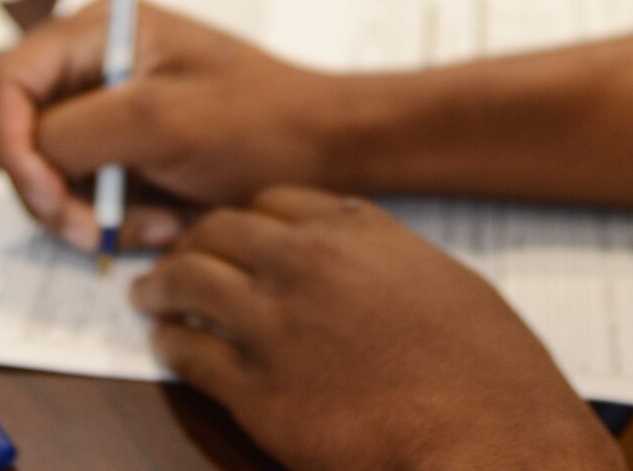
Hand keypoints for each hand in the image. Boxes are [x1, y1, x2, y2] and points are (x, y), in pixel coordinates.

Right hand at [0, 0, 340, 250]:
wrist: (321, 146)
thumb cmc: (256, 120)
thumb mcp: (165, 120)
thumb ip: (82, 131)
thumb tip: (30, 152)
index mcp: (96, 30)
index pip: (6, 82)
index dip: (9, 143)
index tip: (48, 196)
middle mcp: (88, 63)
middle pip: (19, 134)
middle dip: (52, 191)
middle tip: (96, 232)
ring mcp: (103, 108)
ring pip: (49, 174)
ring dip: (90, 212)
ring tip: (156, 226)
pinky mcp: (121, 149)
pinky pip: (87, 192)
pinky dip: (114, 217)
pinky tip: (163, 223)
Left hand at [132, 187, 625, 470]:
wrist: (485, 432)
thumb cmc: (483, 363)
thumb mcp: (442, 279)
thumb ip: (384, 255)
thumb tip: (359, 253)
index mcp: (351, 230)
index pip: (271, 200)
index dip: (244, 214)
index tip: (232, 229)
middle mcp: (302, 263)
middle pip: (218, 232)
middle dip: (190, 241)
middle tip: (174, 254)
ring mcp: (271, 324)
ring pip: (189, 284)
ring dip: (162, 286)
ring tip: (147, 292)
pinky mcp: (255, 390)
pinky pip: (190, 355)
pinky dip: (169, 345)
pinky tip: (162, 344)